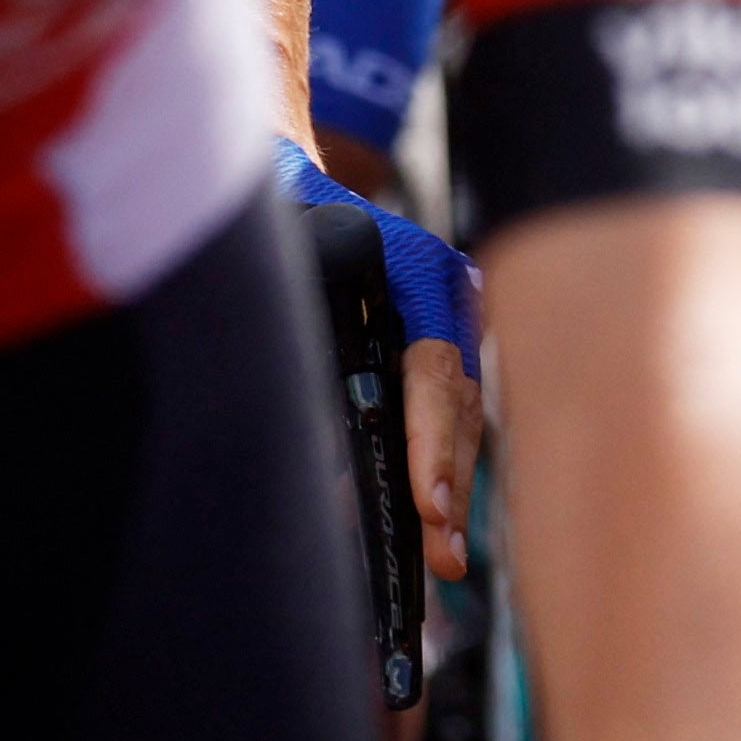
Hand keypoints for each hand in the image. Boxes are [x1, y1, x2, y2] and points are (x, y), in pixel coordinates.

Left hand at [277, 140, 480, 585]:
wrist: (292, 183)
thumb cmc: (281, 217)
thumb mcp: (287, 267)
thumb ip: (306, 337)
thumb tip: (315, 443)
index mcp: (416, 267)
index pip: (433, 363)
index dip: (430, 437)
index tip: (424, 501)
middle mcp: (446, 295)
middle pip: (456, 400)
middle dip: (448, 481)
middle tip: (441, 549)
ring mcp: (447, 321)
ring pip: (459, 415)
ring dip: (451, 487)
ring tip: (445, 557)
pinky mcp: (434, 348)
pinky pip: (447, 416)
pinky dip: (442, 469)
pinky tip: (438, 525)